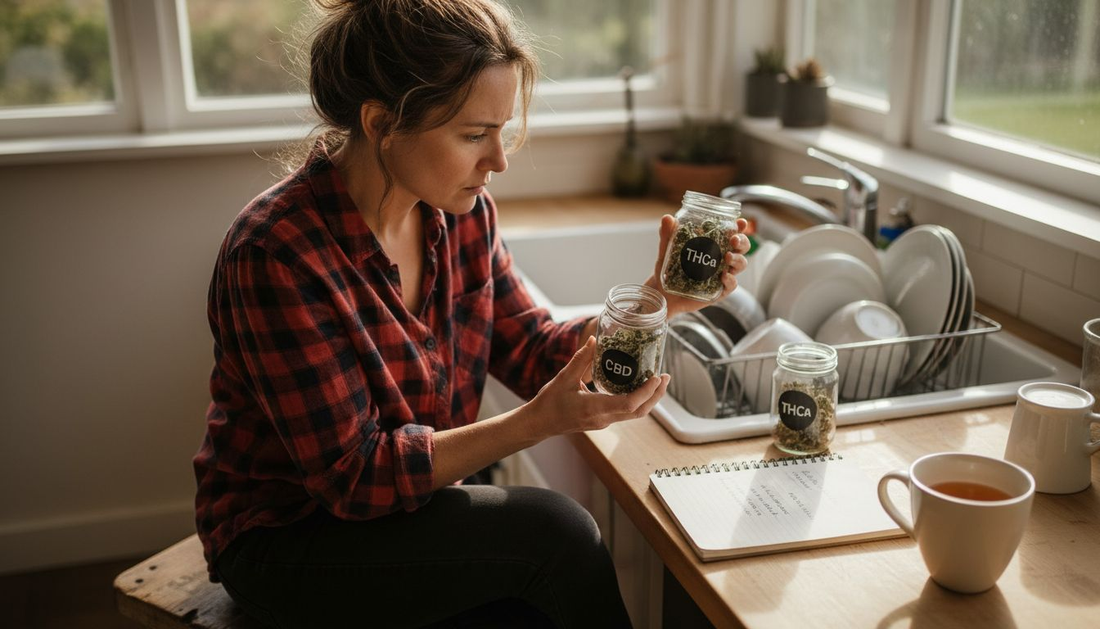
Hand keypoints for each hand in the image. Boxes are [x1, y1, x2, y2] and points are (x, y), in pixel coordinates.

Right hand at [523, 336, 669, 438]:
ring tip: (658, 381)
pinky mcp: (604, 420)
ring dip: (649, 399)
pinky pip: (627, 412)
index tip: (657, 377)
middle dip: (656, 395)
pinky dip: (638, 400)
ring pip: (635, 414)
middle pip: (639, 411)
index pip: (630, 403)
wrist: (540, 423)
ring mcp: (605, 422)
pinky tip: (640, 386)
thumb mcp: (564, 377)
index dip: (647, 392)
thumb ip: (581, 358)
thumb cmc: (550, 402)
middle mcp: (603, 418)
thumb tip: (594, 339)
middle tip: (666, 377)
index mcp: (594, 408)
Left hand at [644, 214, 750, 319]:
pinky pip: (731, 285)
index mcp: (714, 244)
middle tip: (733, 240)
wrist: (664, 293)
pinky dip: (731, 280)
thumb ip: (668, 234)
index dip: (739, 227)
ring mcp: (723, 274)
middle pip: (742, 247)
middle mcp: (722, 258)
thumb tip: (667, 218)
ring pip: (741, 264)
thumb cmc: (669, 269)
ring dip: (738, 259)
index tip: (740, 223)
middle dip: (742, 241)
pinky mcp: (720, 290)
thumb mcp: (666, 250)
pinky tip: (724, 276)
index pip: (732, 232)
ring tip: (728, 257)